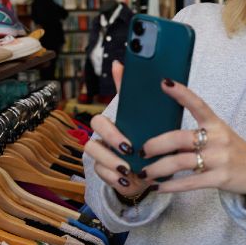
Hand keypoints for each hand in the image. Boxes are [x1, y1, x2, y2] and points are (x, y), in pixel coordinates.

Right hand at [84, 61, 149, 196]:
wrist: (151, 166)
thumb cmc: (149, 138)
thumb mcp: (151, 118)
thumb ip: (137, 94)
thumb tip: (118, 62)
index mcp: (114, 124)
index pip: (100, 121)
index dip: (110, 130)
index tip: (127, 141)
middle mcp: (102, 138)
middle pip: (93, 140)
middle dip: (111, 145)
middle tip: (130, 151)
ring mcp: (101, 156)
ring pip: (94, 156)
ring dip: (112, 163)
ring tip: (129, 170)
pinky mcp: (103, 173)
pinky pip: (101, 175)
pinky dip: (115, 179)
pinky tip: (128, 181)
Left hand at [140, 79, 245, 197]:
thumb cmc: (232, 150)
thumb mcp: (219, 134)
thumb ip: (196, 131)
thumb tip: (162, 134)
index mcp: (216, 124)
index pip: (198, 104)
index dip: (181, 93)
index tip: (164, 82)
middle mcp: (217, 138)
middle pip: (180, 138)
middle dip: (156, 144)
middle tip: (141, 150)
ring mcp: (219, 159)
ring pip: (180, 162)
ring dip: (157, 168)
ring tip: (143, 173)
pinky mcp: (220, 178)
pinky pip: (189, 182)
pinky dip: (170, 186)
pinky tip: (157, 188)